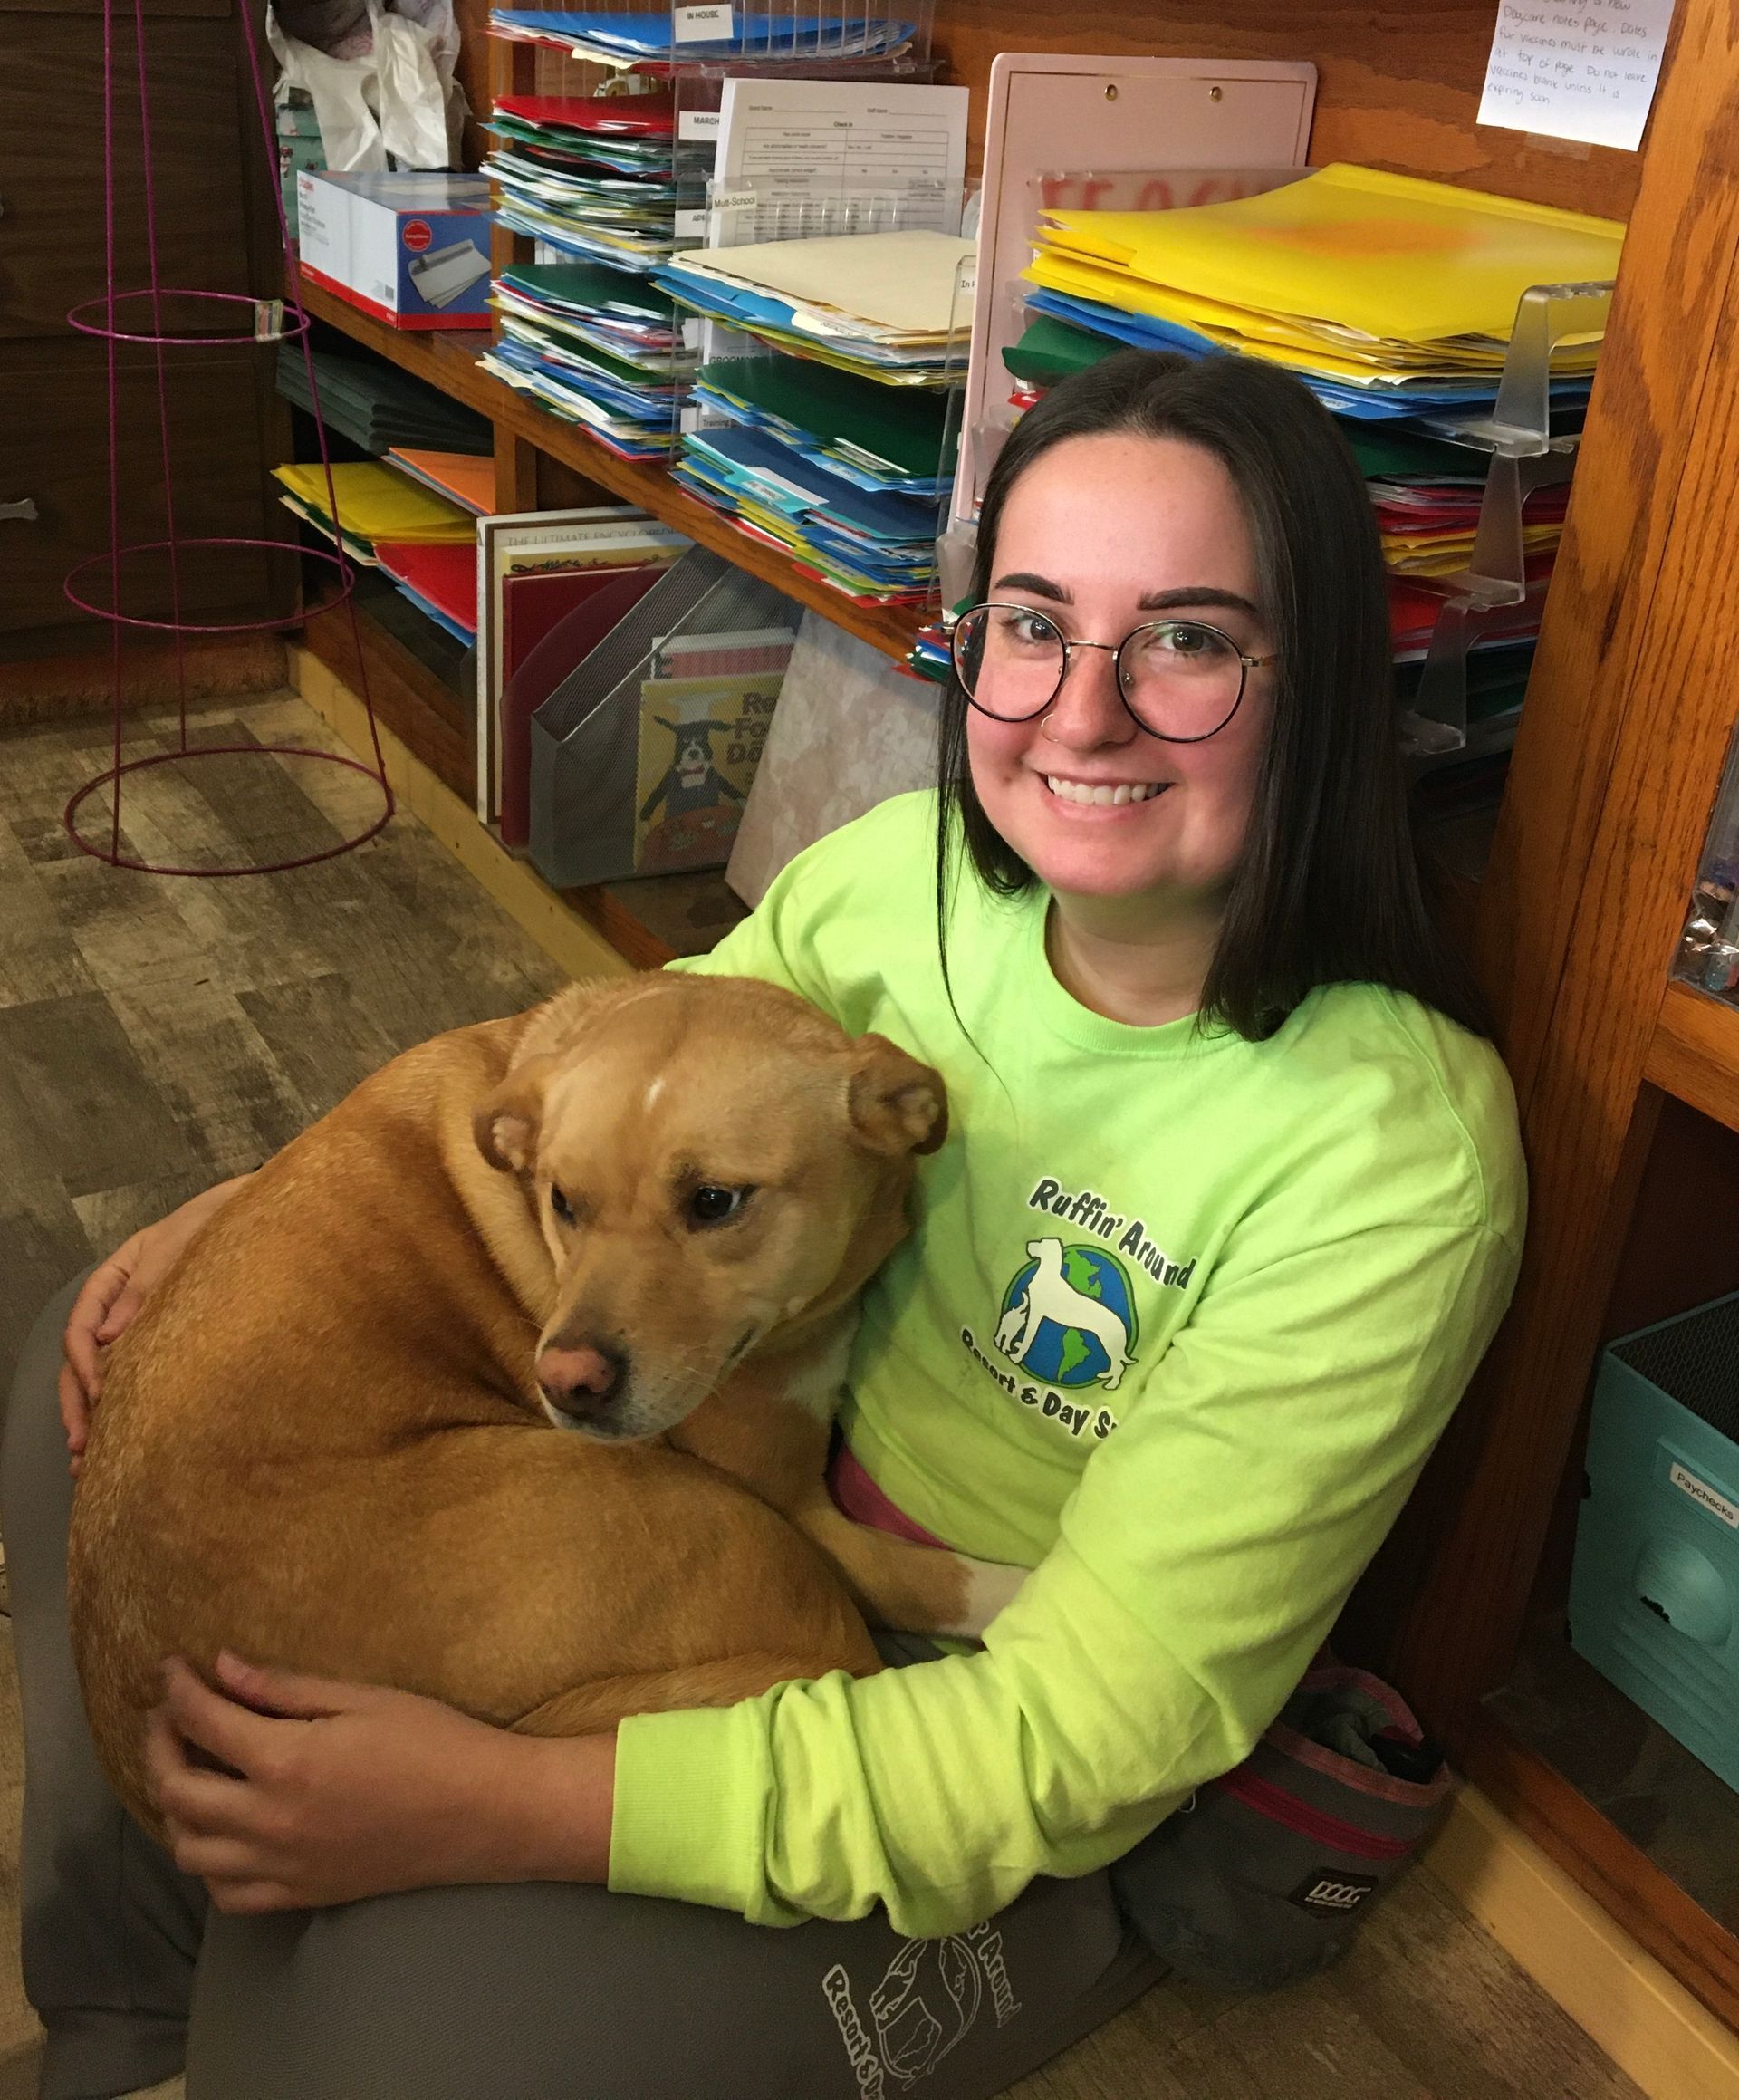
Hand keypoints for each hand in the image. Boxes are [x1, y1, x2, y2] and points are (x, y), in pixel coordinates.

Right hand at [60, 1174, 250, 1476]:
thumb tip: (108, 1337)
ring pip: (103, 1374)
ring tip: (87, 1461)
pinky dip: (127, 1408)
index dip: (84, 1359)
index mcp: (114, 1277)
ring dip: (94, 1415)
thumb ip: (145, 1289)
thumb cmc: (216, 1225)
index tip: (99, 1390)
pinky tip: (123, 1441)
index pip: (82, 1323)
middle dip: (79, 1402)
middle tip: (80, 1446)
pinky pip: (137, 1376)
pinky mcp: (166, 1344)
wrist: (260, 1218)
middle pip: (83, 1357)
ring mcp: (141, 1325)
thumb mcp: (177, 1249)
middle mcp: (120, 1305)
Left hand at [146, 1653, 614, 1911]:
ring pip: (189, 1850)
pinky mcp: (300, 1896)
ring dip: (175, 1808)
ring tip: (191, 1771)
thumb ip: (285, 1688)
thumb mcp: (364, 1698)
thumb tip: (221, 1667)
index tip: (171, 1668)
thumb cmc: (434, 1741)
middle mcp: (270, 1822)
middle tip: (168, 1716)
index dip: (178, 1690)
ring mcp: (281, 1867)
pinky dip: (208, 1863)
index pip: (203, 1722)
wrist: (486, 1814)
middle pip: (176, 1791)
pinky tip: (224, 1830)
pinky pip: (225, 1894)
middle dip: (159, 1745)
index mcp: (287, 1762)